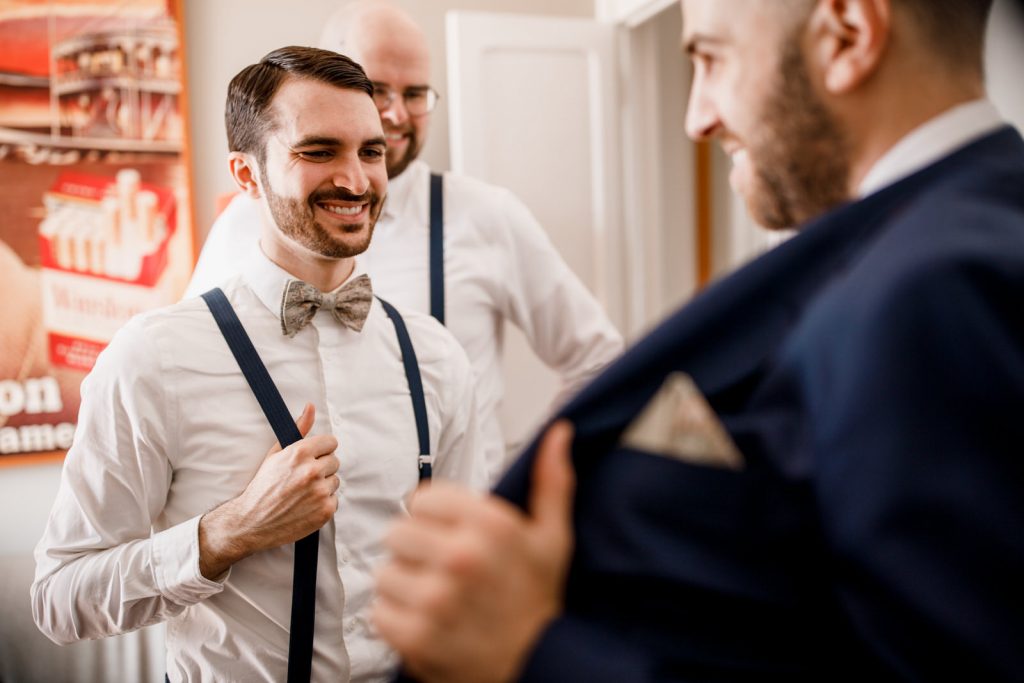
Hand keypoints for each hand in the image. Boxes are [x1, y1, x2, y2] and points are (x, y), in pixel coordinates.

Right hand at [199, 403, 339, 578]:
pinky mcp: (325, 510)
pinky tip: (306, 505)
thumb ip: (298, 429)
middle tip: (302, 479)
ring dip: (323, 486)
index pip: (331, 442)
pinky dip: (323, 504)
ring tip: (303, 493)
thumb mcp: (276, 453)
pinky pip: (334, 500)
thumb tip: (311, 407)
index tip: (311, 459)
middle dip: (321, 468)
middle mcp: (312, 471)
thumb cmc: (263, 487)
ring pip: (335, 481)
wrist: (252, 521)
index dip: (320, 451)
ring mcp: (320, 492)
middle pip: (334, 461)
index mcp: (300, 453)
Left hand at [373, 420, 575, 682]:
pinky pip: (380, 611)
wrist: (539, 667)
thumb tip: (559, 431)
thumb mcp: (553, 538)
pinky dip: (396, 619)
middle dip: (416, 550)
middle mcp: (462, 556)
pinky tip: (426, 622)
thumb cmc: (538, 600)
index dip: (433, 518)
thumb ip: (551, 480)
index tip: (450, 535)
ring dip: (404, 585)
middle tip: (442, 570)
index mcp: (491, 525)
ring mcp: (437, 598)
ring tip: (435, 598)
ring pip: (385, 571)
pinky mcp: (417, 636)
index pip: (422, 498)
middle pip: (397, 531)